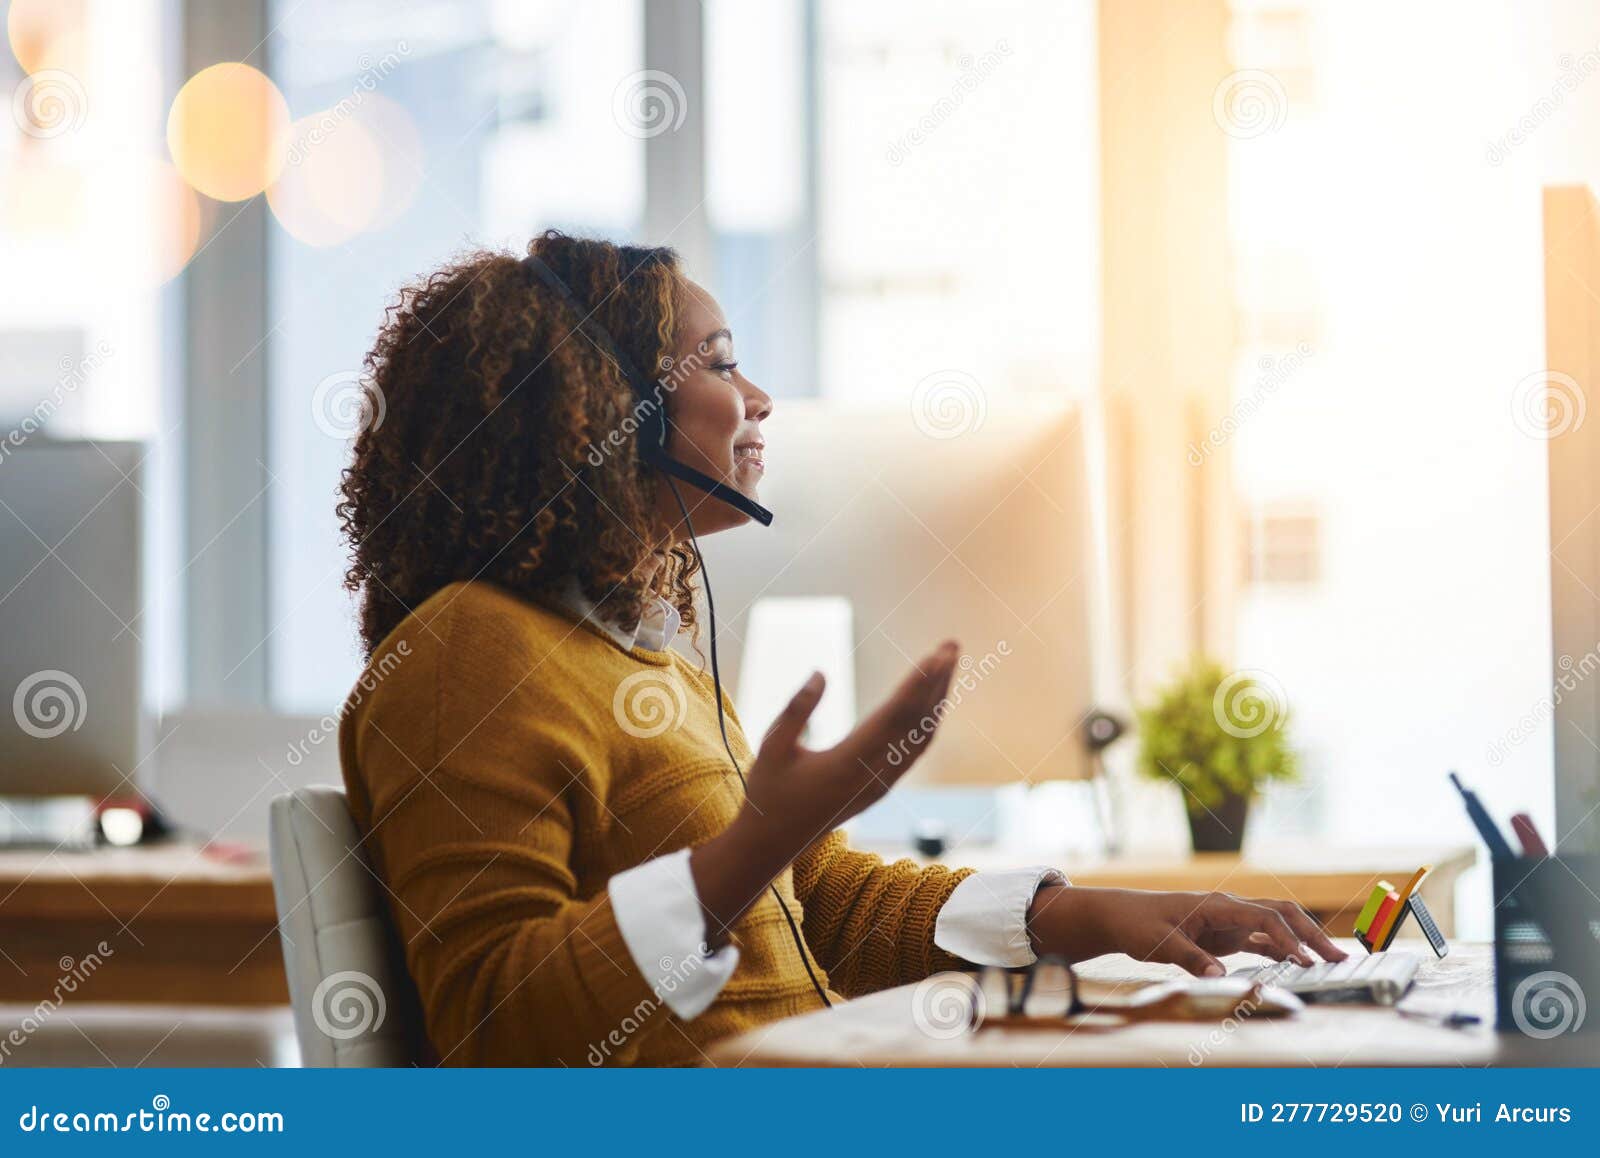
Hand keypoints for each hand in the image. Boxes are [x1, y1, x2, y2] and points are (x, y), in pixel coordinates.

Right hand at [689, 641, 960, 945]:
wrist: (774, 845)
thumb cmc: (768, 794)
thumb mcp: (772, 747)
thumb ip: (797, 709)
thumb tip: (820, 672)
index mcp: (848, 762)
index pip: (894, 715)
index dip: (918, 683)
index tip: (936, 654)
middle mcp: (873, 774)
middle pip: (917, 721)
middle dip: (938, 680)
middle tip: (953, 643)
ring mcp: (880, 784)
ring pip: (922, 736)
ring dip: (938, 699)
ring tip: (948, 664)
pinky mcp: (880, 788)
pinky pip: (914, 751)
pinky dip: (928, 722)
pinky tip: (932, 703)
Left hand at [1025, 885, 1348, 976]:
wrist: (1121, 916)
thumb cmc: (1138, 924)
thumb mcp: (1159, 943)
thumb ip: (1189, 958)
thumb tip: (1219, 975)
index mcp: (1217, 905)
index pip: (1264, 917)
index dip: (1288, 939)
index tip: (1305, 961)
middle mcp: (1230, 909)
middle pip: (1281, 914)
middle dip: (1311, 934)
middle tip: (1340, 958)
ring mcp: (1230, 921)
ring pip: (1277, 926)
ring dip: (1303, 942)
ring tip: (1330, 962)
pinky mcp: (1226, 935)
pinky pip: (1262, 941)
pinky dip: (1283, 951)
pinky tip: (1299, 965)